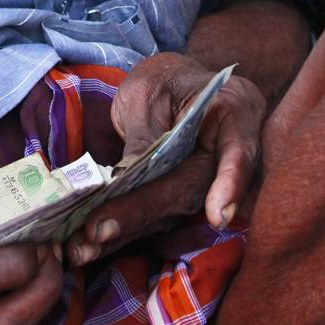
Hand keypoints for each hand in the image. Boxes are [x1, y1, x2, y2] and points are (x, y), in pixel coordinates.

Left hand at [67, 53, 263, 266]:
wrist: (172, 84)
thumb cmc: (164, 80)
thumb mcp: (148, 92)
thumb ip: (144, 133)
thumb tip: (127, 177)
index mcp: (235, 111)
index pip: (240, 151)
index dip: (230, 184)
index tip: (217, 215)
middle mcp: (232, 152)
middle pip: (194, 188)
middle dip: (144, 211)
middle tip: (98, 231)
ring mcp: (212, 181)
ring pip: (174, 210)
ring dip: (128, 229)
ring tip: (84, 244)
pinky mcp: (187, 197)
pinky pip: (160, 214)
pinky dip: (127, 227)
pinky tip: (92, 241)